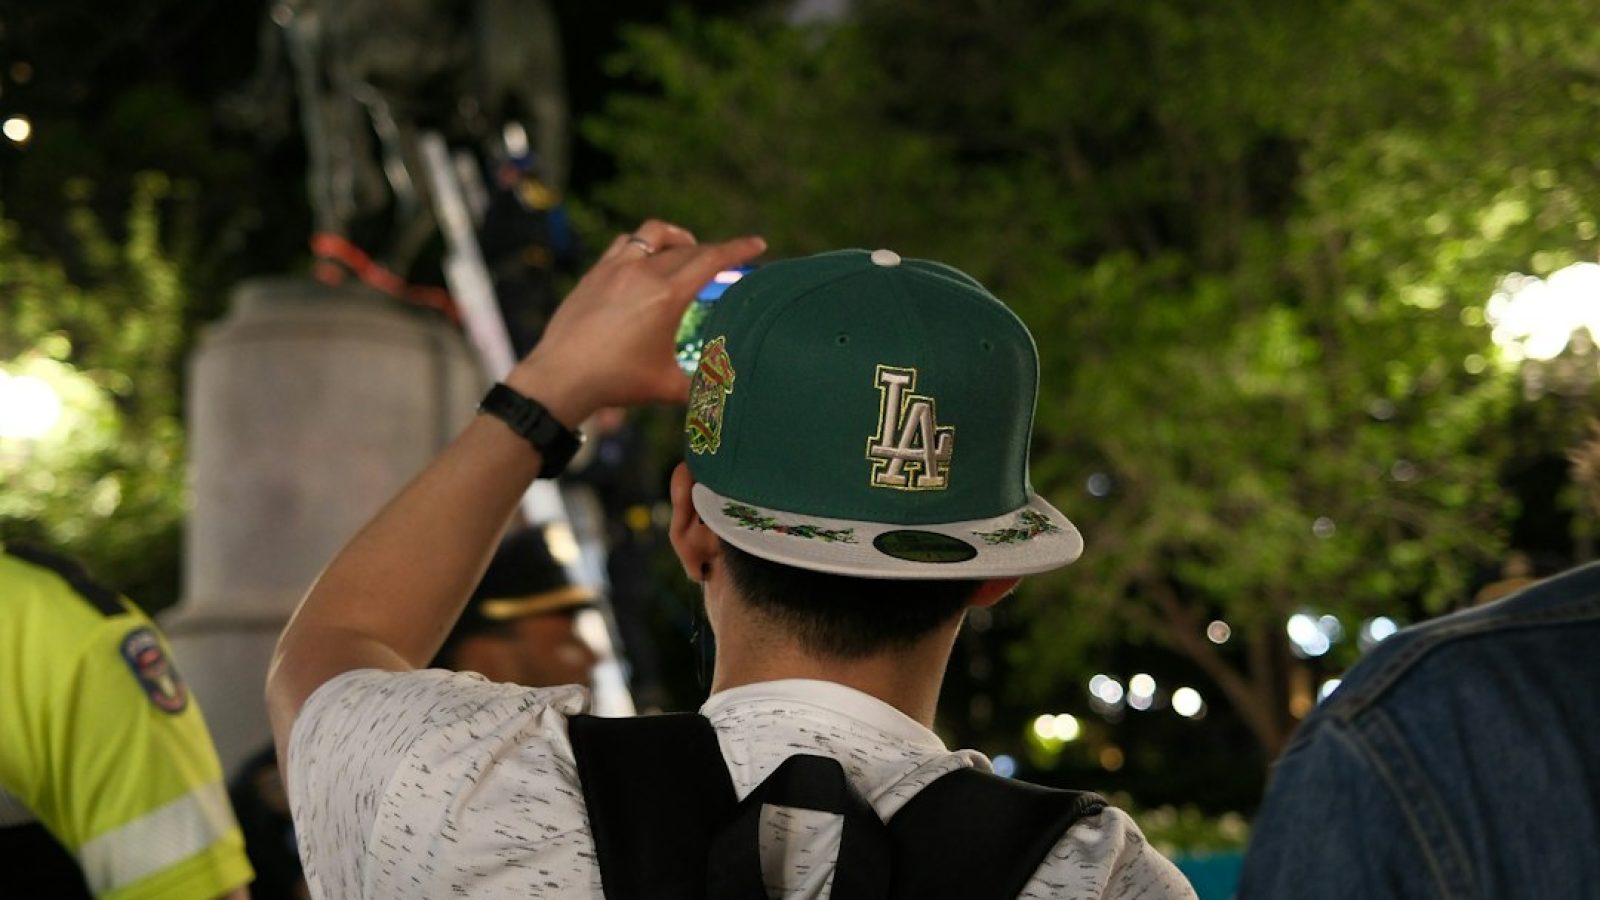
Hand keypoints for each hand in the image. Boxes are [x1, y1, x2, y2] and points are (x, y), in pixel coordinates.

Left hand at [506, 219, 764, 426]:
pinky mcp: (595, 274)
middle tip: (726, 262)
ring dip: (676, 238)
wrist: (561, 376)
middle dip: (713, 252)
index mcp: (667, 295)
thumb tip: (728, 392)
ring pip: (653, 234)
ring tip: (685, 250)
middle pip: (688, 249)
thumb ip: (702, 385)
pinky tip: (645, 261)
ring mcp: (615, 268)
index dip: (739, 249)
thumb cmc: (616, 382)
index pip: (712, 259)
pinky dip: (643, 246)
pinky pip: (624, 245)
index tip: (757, 244)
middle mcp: (643, 272)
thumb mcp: (667, 386)